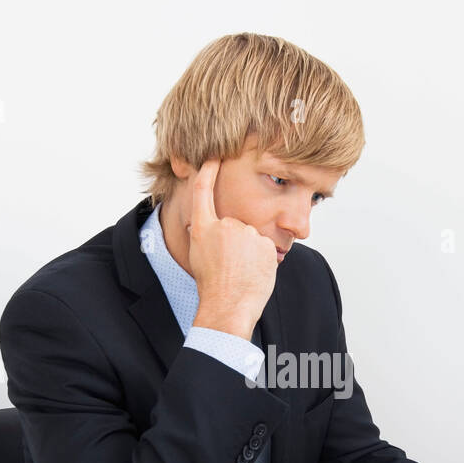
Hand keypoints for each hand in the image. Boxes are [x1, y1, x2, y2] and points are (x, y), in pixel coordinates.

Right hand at [185, 158, 278, 340]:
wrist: (227, 305)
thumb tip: (207, 226)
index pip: (203, 191)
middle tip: (230, 266)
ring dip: (249, 253)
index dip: (208, 171)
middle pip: (235, 225)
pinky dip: (261, 261)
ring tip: (241, 272)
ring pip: (252, 238)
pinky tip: (253, 274)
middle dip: (236, 243)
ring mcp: (246, 233)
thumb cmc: (211, 286)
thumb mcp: (198, 255)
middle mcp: (225, 225)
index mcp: (203, 228)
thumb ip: (206, 235)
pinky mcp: (265, 244)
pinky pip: (264, 249)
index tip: (214, 157)